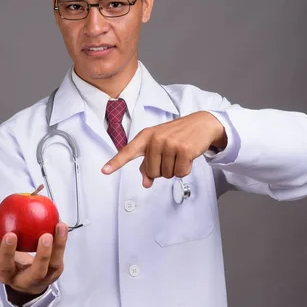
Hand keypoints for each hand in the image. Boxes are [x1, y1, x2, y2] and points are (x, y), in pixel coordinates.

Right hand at [0, 222, 68, 297]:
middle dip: (42, 255)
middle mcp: (26, 280)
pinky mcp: (55, 272)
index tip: (10, 234)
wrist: (23, 277)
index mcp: (7, 274)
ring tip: (59, 227)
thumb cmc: (9, 259)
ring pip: (54, 265)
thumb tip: (0, 220)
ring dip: (58, 245)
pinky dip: (62, 241)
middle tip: (45, 236)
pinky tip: (61, 226)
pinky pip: (60, 257)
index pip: (5, 265)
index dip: (7, 251)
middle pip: (36, 273)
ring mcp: (44, 278)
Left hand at [102, 111, 226, 187]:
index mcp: (146, 136)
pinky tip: (188, 157)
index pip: (128, 151)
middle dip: (162, 169)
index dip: (116, 162)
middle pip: (152, 172)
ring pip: (166, 174)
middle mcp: (156, 139)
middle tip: (171, 156)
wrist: (201, 124)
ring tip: (180, 154)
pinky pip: (180, 173)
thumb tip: (146, 183)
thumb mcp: (160, 145)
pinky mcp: (184, 150)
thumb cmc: (178, 135)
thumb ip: (149, 163)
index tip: (105, 171)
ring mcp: (170, 143)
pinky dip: (185, 169)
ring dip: (175, 169)